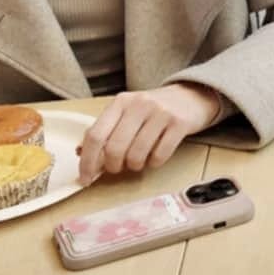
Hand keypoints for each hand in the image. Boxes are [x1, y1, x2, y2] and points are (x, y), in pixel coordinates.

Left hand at [78, 84, 223, 183]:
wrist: (191, 96)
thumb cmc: (154, 110)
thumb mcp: (128, 113)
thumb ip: (107, 131)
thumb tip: (82, 155)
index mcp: (120, 102)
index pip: (95, 135)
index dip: (87, 161)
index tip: (85, 178)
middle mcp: (139, 104)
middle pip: (114, 149)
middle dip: (113, 166)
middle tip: (119, 167)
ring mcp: (160, 113)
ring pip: (136, 155)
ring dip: (135, 166)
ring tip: (139, 160)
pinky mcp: (179, 123)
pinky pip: (159, 155)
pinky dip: (154, 163)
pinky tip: (155, 155)